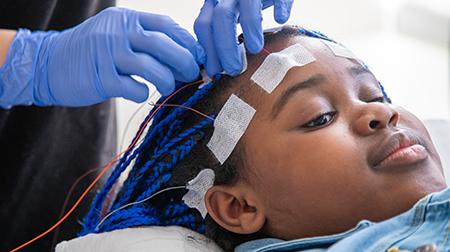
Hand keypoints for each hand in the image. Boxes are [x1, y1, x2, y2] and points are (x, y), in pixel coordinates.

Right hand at [0, 7, 204, 106]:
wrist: (49, 63)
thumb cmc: (92, 51)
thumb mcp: (116, 33)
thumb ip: (144, 38)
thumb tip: (184, 53)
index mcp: (126, 19)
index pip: (166, 25)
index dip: (188, 42)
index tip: (199, 57)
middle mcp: (118, 32)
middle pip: (163, 45)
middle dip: (185, 62)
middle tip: (192, 74)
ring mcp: (108, 55)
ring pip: (152, 68)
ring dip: (168, 80)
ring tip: (168, 87)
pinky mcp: (100, 79)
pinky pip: (134, 88)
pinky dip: (143, 93)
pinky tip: (141, 93)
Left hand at [194, 0, 293, 76]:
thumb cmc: (247, 4)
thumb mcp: (230, 16)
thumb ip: (221, 34)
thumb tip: (216, 69)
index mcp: (214, 3)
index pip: (203, 26)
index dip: (209, 50)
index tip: (216, 71)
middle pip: (221, 18)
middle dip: (225, 47)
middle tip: (234, 69)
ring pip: (245, 5)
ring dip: (250, 29)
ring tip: (255, 49)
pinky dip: (279, 6)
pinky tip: (281, 19)